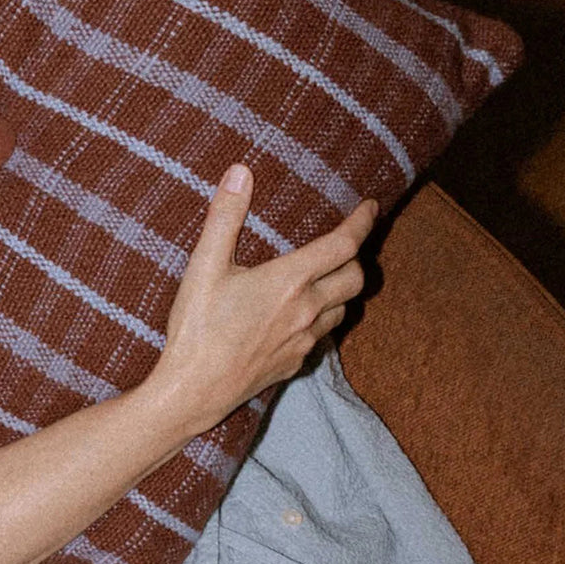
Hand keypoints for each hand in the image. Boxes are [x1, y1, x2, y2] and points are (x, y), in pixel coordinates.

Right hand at [142, 164, 377, 436]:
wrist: (194, 391)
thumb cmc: (197, 328)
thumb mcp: (204, 266)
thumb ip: (225, 216)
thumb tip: (240, 172)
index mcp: (289, 282)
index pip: (343, 245)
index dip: (362, 223)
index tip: (370, 207)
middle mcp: (306, 311)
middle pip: (355, 278)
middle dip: (356, 257)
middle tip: (346, 242)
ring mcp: (304, 341)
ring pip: (343, 310)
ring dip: (342, 290)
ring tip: (327, 276)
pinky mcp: (294, 363)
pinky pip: (323, 336)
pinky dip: (322, 319)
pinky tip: (302, 316)